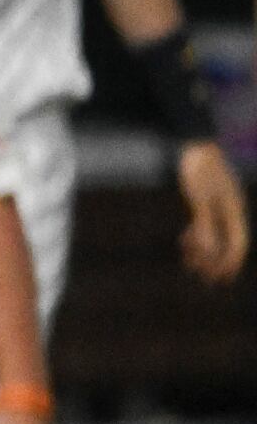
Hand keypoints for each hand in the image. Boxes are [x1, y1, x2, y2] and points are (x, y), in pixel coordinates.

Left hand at [175, 140, 247, 283]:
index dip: (231, 262)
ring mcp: (218, 206)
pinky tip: (186, 242)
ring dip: (204, 250)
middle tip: (203, 278)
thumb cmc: (199, 170)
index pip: (238, 243)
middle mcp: (229, 211)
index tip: (222, 278)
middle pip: (226, 242)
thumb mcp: (199, 199)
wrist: (193, 145)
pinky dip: (197, 236)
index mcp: (234, 211)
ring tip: (190, 263)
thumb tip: (207, 251)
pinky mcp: (205, 201)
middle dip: (216, 261)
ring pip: (214, 234)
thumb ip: (204, 225)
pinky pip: (205, 225)